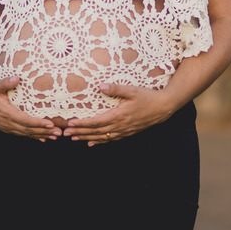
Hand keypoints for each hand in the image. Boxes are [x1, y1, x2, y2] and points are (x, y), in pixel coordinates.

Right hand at [0, 76, 61, 140]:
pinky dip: (34, 137)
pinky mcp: (8, 129)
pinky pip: (23, 134)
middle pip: (29, 130)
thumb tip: (17, 78)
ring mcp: (8, 128)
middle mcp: (8, 123)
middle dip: (45, 131)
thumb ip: (5, 82)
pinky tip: (44, 139)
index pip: (26, 120)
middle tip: (59, 132)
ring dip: (42, 135)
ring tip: (56, 137)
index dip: (38, 123)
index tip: (50, 123)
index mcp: (7, 113)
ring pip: (27, 134)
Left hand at [62, 83, 176, 146]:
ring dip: (87, 138)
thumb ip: (116, 88)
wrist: (163, 107)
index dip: (83, 123)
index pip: (96, 121)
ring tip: (75, 138)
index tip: (71, 123)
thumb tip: (100, 86)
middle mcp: (120, 126)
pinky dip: (100, 142)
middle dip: (80, 132)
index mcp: (119, 115)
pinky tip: (92, 143)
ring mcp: (124, 131)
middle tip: (66, 133)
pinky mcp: (127, 132)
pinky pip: (111, 139)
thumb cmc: (148, 97)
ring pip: (102, 137)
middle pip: (96, 131)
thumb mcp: (132, 90)